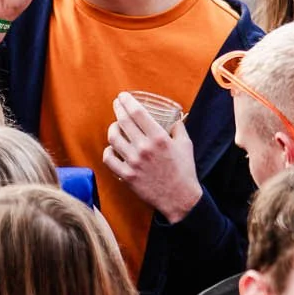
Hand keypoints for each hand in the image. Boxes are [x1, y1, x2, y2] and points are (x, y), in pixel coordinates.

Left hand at [104, 94, 201, 221]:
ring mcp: (133, 162)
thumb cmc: (184, 170)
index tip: (123, 96)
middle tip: (117, 104)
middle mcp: (144, 148)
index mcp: (159, 138)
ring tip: (115, 126)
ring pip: (113, 138)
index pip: (137, 112)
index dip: (127, 101)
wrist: (179, 198)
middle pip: (123, 121)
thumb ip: (178, 128)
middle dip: (118, 108)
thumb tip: (174, 117)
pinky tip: (112, 148)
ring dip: (112, 128)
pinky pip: (109, 159)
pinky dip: (108, 151)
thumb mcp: (186, 144)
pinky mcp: (127, 176)